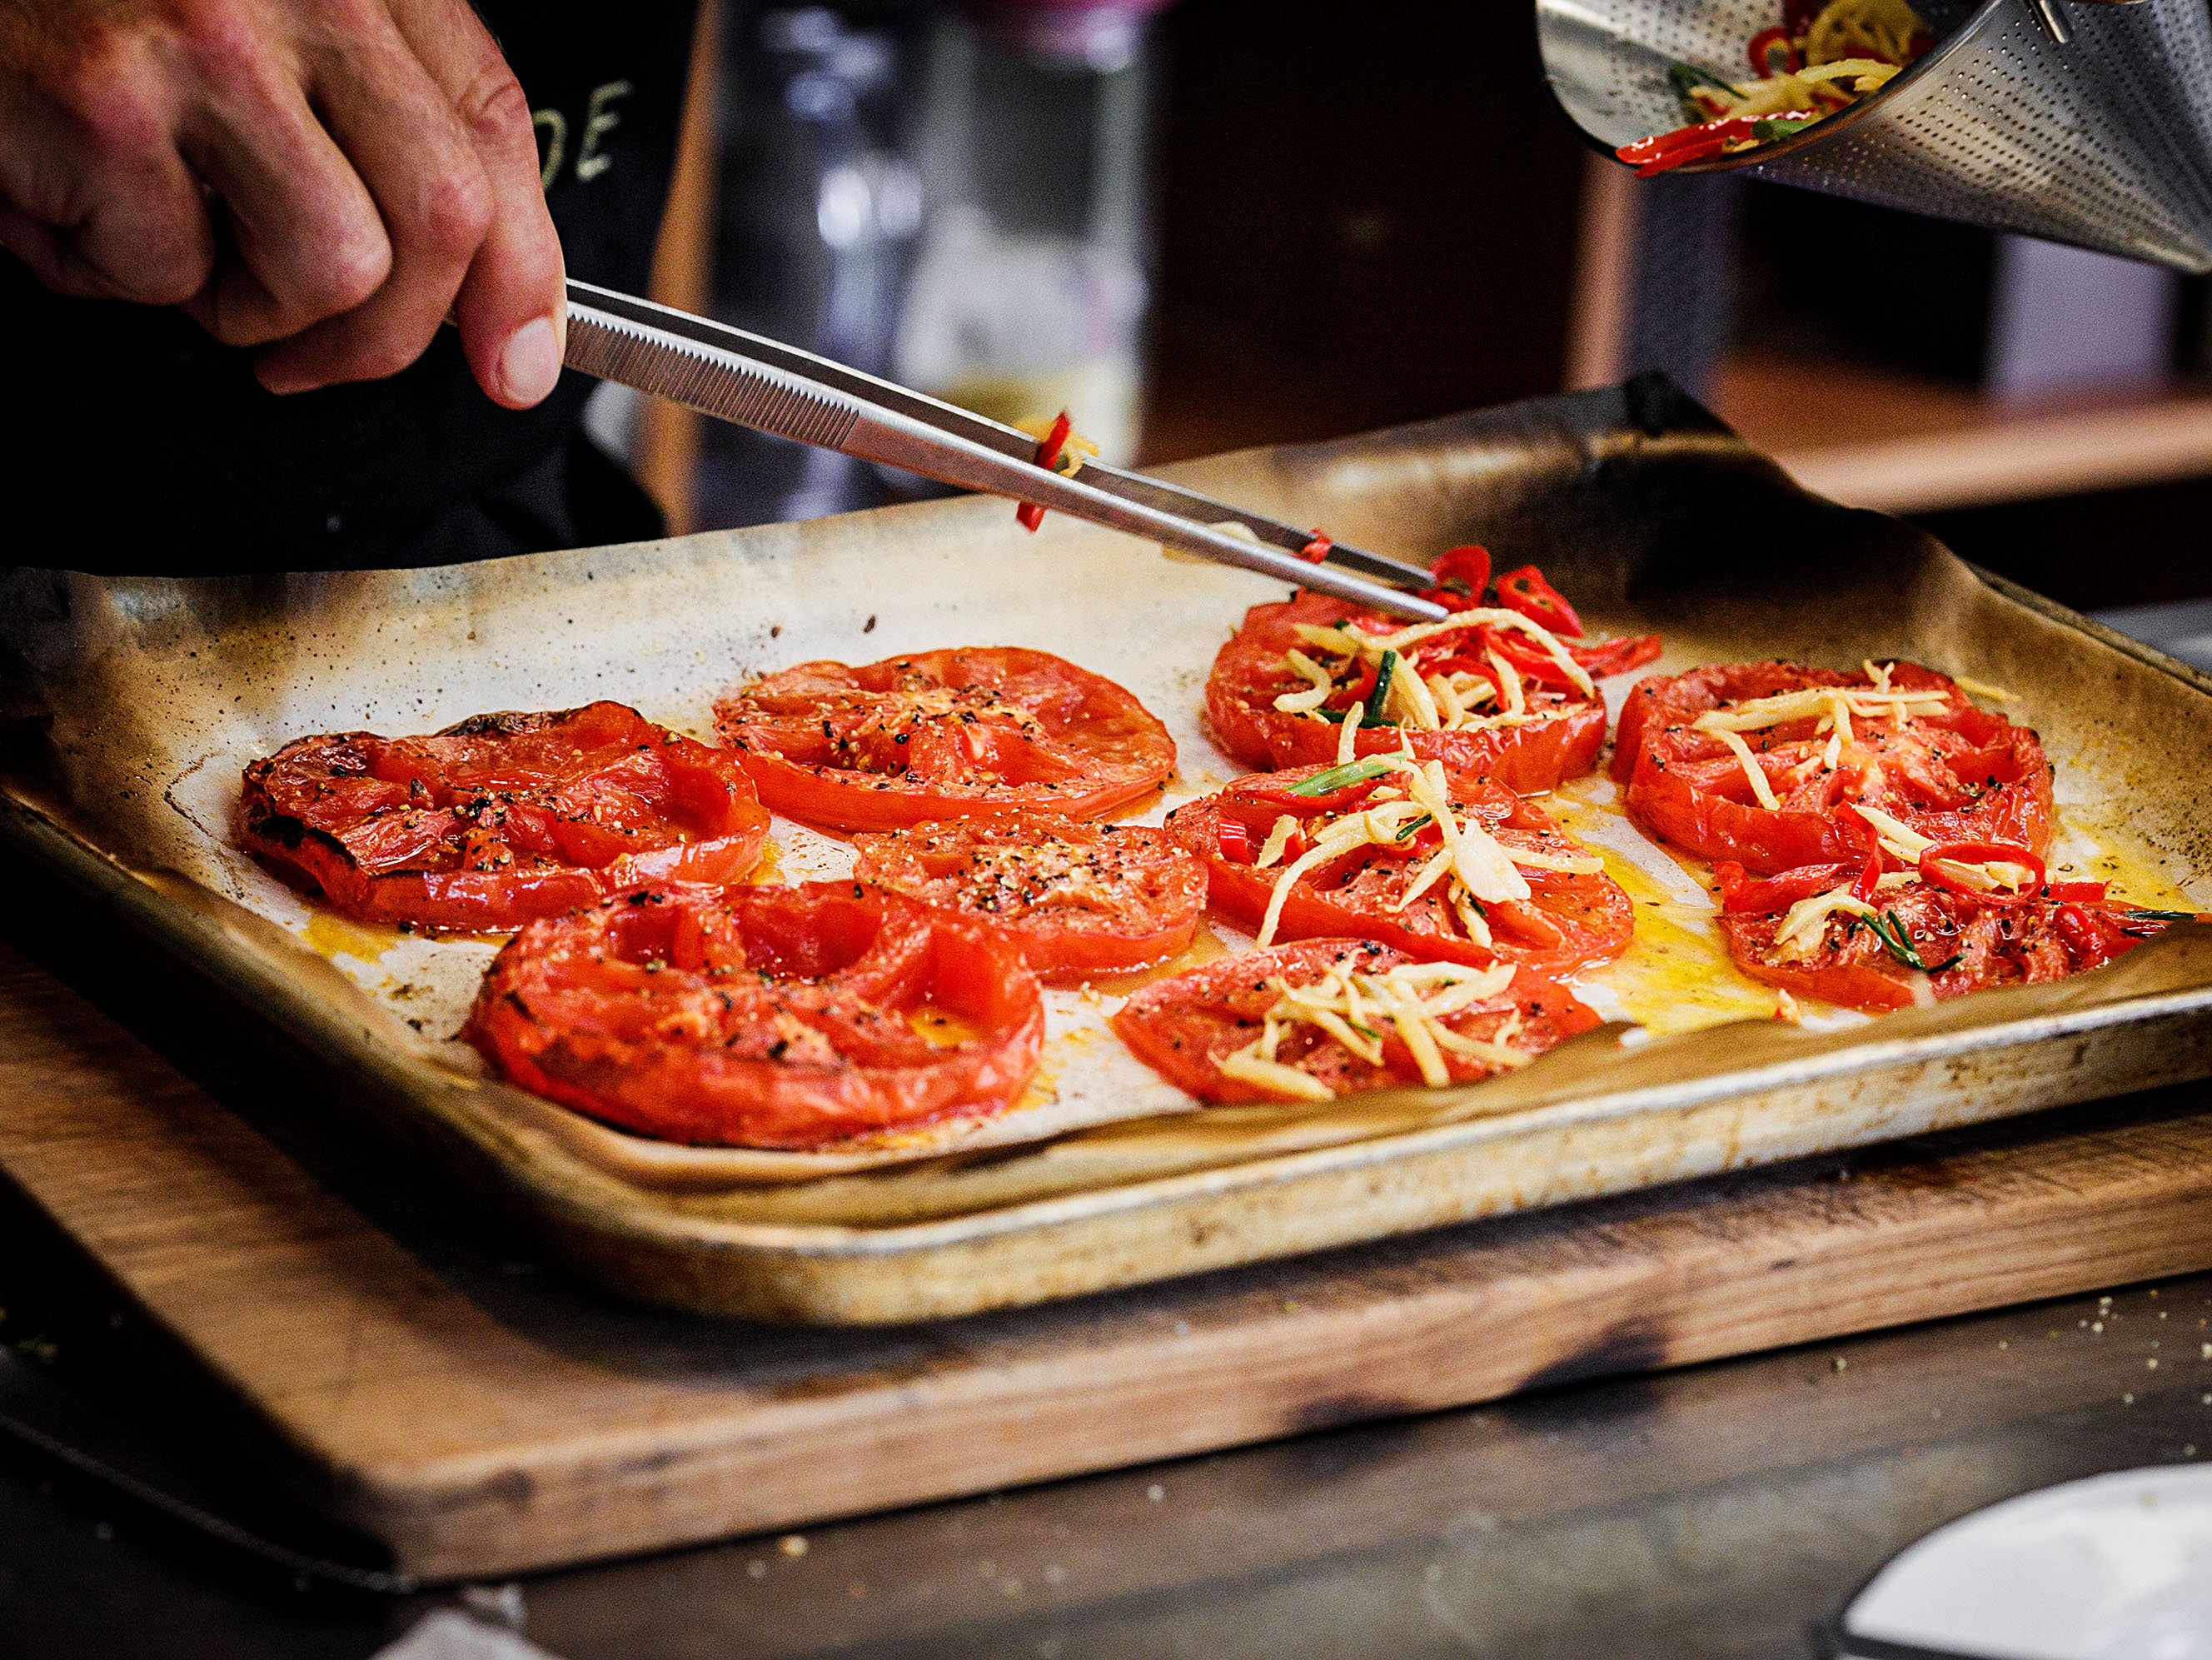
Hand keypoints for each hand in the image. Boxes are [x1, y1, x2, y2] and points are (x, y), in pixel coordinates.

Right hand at [0, 0, 565, 406]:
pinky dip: (110, 274)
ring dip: (249, 307)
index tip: (518, 358)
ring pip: (332, 268)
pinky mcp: (105, 104)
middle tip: (317, 358)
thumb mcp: (264, 27)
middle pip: (443, 218)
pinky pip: (174, 273)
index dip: (524, 268)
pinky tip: (62, 198)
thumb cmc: (88, 12)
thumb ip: (376, 124)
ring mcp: (207, 40)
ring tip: (163, 240)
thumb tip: (485, 302)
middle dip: (394, 332)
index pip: (492, 125)